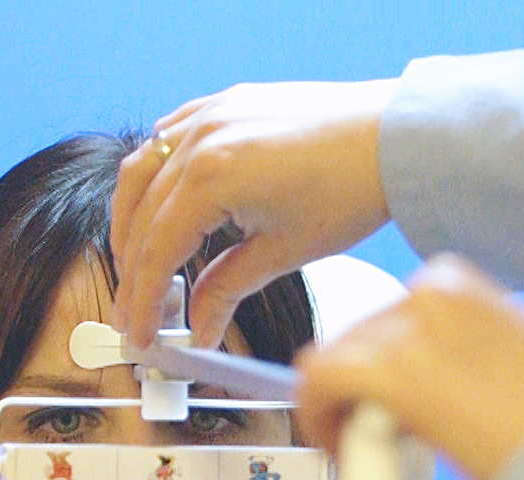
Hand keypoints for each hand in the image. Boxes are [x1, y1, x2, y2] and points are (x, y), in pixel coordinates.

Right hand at [112, 79, 398, 348]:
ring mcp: (209, 114)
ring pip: (139, 170)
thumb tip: (200, 325)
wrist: (394, 139)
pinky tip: (157, 200)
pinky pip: (165, 135)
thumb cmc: (353, 187)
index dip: (143, 299)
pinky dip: (151, 173)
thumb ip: (228, 288)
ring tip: (138, 263)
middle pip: (139, 217)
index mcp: (211, 178)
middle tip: (136, 312)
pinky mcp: (224, 103)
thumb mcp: (284, 253)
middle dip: (132, 271)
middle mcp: (199, 138)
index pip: (156, 251)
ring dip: (130, 220)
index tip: (144, 332)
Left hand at [295, 255, 523, 479]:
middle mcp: (434, 294)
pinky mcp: (392, 375)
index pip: (389, 316)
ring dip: (336, 407)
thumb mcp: (519, 366)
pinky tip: (341, 453)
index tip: (387, 407)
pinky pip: (317, 384)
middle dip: (356, 389)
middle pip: (355, 337)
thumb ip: (470, 359)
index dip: (380, 367)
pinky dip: (318, 420)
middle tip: (372, 438)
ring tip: (360, 451)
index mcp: (464, 287)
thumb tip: (445, 384)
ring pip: (332, 358)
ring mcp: (412, 331)